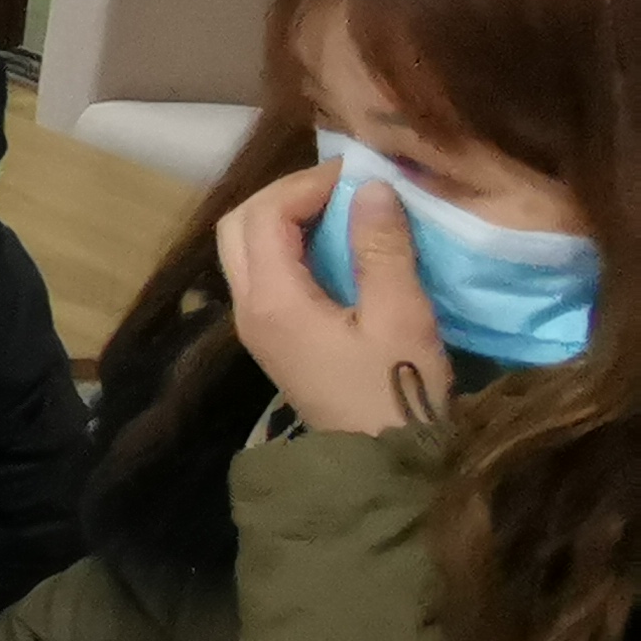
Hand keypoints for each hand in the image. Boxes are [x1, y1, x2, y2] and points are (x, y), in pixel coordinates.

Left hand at [216, 163, 444, 435]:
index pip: (265, 214)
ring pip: (246, 249)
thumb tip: (371, 187)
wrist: (384, 466)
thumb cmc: (397, 392)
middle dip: (284, 195)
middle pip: (239, 226)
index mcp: (272, 300)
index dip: (307, 184)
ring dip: (283, 219)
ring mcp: (256, 325)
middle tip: (341, 185)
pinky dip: (289, 246)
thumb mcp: (401, 317)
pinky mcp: (273, 338)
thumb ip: (383, 249)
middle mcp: (249, 308)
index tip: (358, 174)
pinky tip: (335, 245)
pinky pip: (263, 273)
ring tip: (341, 208)